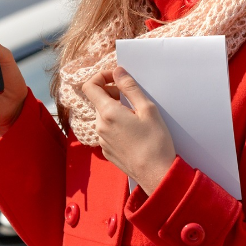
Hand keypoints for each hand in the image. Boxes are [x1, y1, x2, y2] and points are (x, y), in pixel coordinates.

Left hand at [80, 67, 176, 193]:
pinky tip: (133, 132)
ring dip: (115, 110)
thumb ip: (130, 87)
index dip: (101, 76)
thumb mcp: (147, 109)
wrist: (156, 174)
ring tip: (136, 117)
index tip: (117, 78)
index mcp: (107, 113)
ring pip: (103, 116)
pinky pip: (107, 131)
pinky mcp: (107, 151)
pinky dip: (116, 125)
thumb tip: (117, 71)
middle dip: (112, 94)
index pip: (90, 86)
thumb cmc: (155, 141)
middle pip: (98, 101)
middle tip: (132, 98)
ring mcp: (102, 140)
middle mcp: (100, 126)